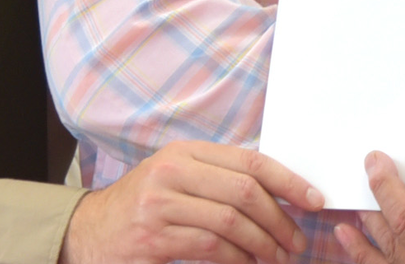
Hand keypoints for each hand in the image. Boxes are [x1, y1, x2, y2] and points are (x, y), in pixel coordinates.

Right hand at [59, 139, 323, 263]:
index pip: (250, 161)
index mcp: (185, 152)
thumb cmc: (145, 206)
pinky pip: (211, 247)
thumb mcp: (179, 178)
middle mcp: (172, 171)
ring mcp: (160, 204)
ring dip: (263, 244)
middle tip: (297, 241)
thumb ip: (219, 178)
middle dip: (280, 219)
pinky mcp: (154, 238)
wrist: (90, 233)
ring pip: (231, 223)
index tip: (314, 200)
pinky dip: (238, 259)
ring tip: (277, 257)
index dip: (288, 181)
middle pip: (245, 192)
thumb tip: (281, 193)